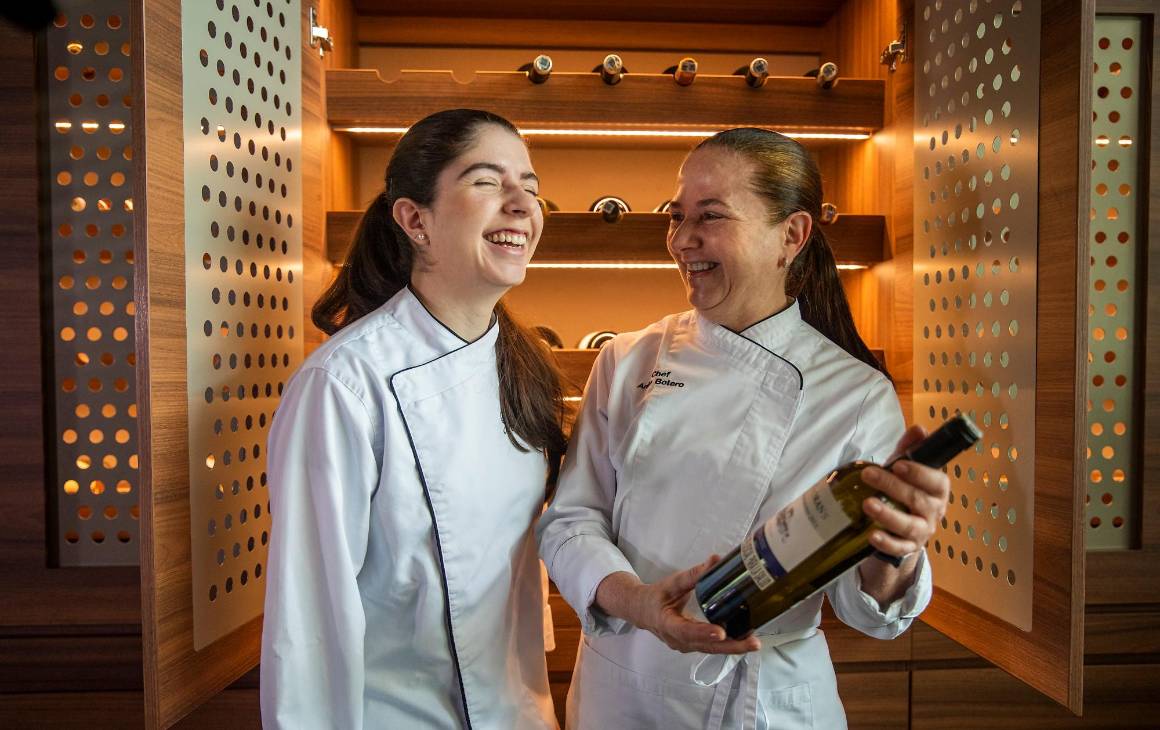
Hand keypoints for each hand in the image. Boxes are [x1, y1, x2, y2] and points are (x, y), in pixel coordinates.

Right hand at [630, 556, 760, 654]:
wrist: (641, 611)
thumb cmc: (656, 596)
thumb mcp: (672, 583)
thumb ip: (694, 574)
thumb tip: (716, 560)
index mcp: (667, 623)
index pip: (685, 631)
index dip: (703, 632)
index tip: (721, 631)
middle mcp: (677, 640)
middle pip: (706, 646)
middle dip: (731, 646)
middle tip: (753, 643)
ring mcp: (685, 646)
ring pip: (711, 649)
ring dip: (733, 647)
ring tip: (753, 641)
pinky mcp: (693, 646)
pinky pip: (711, 647)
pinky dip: (728, 644)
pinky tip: (744, 638)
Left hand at [860, 425, 951, 559]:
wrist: (900, 527)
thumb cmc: (904, 491)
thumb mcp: (905, 469)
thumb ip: (909, 449)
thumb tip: (919, 429)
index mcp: (937, 491)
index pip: (937, 482)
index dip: (920, 473)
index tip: (899, 465)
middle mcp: (934, 512)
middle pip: (917, 500)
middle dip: (892, 486)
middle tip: (868, 475)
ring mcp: (922, 532)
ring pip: (909, 525)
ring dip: (888, 514)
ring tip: (867, 504)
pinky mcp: (907, 548)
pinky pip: (899, 548)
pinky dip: (886, 542)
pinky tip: (871, 535)